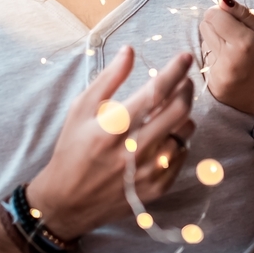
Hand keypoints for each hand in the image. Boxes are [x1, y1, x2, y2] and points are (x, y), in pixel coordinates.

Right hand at [28, 47, 194, 239]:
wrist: (67, 201)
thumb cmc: (72, 149)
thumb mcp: (81, 110)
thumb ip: (108, 79)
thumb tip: (129, 51)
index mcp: (112, 129)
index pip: (154, 93)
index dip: (174, 71)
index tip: (185, 57)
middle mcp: (133, 151)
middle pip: (178, 112)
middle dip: (186, 90)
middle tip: (183, 81)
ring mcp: (147, 173)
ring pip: (184, 134)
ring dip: (183, 116)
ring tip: (170, 110)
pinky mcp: (156, 189)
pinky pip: (181, 156)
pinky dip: (178, 140)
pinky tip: (165, 135)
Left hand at [199, 0, 253, 128]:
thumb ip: (243, 14)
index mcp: (243, 42)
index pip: (213, 16)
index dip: (220, 13)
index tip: (229, 18)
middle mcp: (228, 59)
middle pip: (204, 28)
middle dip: (215, 26)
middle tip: (232, 34)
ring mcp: (218, 76)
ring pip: (203, 45)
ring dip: (214, 44)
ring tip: (233, 52)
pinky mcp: (213, 87)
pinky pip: (205, 63)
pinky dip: (215, 60)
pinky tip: (231, 65)